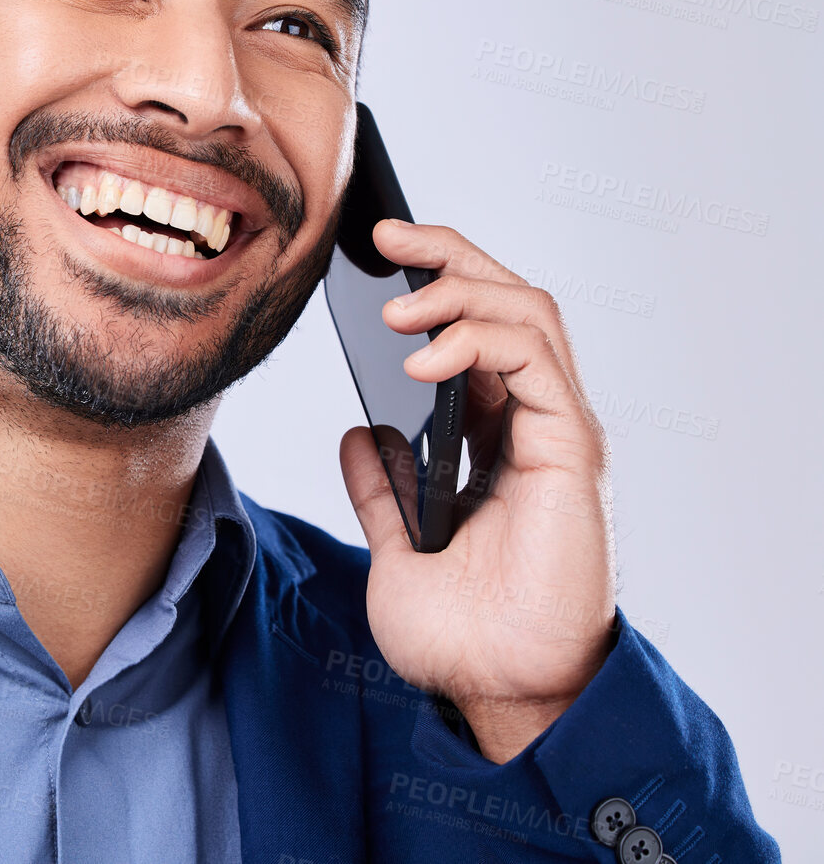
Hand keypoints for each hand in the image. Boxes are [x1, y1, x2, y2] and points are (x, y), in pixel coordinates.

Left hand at [338, 219, 617, 762]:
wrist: (499, 693)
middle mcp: (533, 422)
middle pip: (507, 300)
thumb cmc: (464, 633)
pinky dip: (480, 340)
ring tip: (396, 304)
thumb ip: (383, 489)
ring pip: (528, 313)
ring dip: (460, 290)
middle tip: (386, 236)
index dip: (436, 280)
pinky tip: (424, 357)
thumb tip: (359, 433)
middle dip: (449, 255)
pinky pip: (535, 363)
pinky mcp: (570, 451)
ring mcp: (555, 431)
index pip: (477, 328)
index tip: (376, 252)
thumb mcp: (399, 547)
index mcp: (495, 436)